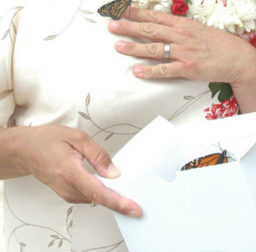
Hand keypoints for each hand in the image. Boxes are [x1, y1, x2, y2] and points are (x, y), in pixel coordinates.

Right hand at [17, 125, 141, 216]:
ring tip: (126, 188)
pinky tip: (109, 185)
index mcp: (71, 172)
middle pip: (100, 198)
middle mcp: (68, 187)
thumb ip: (98, 155)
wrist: (26, 150)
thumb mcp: (77, 138)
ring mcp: (67, 193)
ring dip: (111, 195)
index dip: (118, 202)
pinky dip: (101, 193)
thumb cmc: (48, 140)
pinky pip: (89, 196)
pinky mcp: (67, 194)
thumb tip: (113, 172)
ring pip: (95, 198)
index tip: (133, 209)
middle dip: (120, 199)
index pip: (98, 192)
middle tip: (138, 198)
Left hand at [108, 6, 255, 88]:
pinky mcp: (188, 68)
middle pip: (150, 30)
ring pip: (154, 49)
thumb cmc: (218, 43)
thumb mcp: (198, 29)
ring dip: (134, 47)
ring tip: (117, 45)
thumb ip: (179, 27)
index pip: (155, 16)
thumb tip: (160, 24)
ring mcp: (184, 52)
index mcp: (183, 24)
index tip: (121, 9)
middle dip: (129, 27)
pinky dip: (151, 71)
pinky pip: (166, 69)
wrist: (238, 58)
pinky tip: (138, 71)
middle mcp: (181, 36)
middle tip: (111, 25)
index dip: (136, 12)